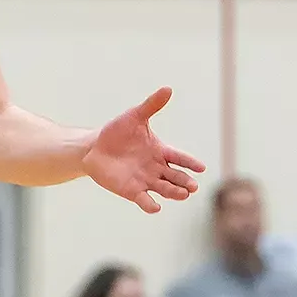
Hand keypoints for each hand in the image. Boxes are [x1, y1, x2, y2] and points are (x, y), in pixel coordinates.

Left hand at [81, 88, 206, 213]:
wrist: (94, 148)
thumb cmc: (117, 132)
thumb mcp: (134, 116)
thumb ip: (151, 106)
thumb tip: (167, 89)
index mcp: (160, 151)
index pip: (180, 158)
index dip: (190, 163)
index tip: (202, 168)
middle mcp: (156, 168)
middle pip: (176, 177)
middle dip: (185, 182)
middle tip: (193, 186)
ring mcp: (145, 180)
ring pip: (164, 189)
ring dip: (174, 193)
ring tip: (183, 195)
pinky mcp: (132, 191)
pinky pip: (144, 200)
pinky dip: (150, 204)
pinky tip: (155, 208)